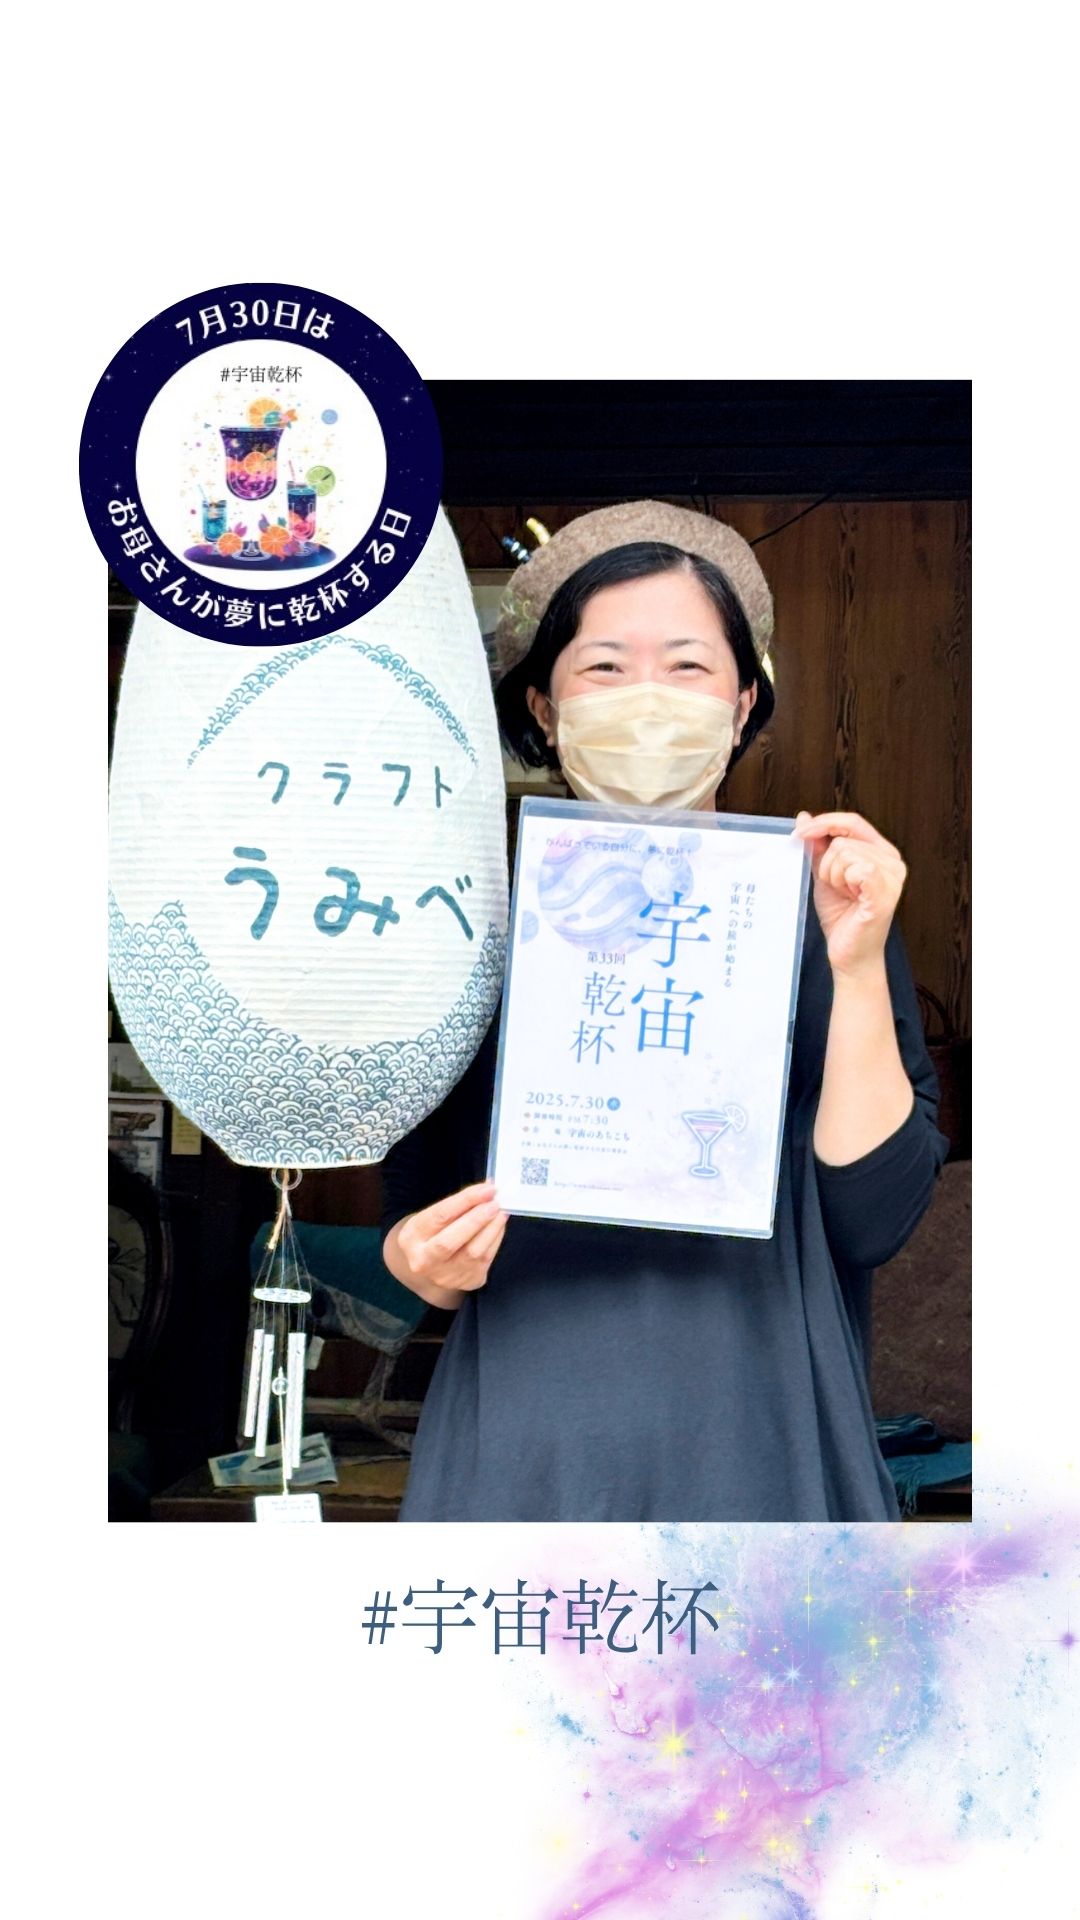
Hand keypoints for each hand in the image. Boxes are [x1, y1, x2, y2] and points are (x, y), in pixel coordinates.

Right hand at [394, 1180, 507, 1297]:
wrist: (430, 1268)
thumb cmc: (433, 1234)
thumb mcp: (432, 1218)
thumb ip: (456, 1206)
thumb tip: (486, 1190)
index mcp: (411, 1238)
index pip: (440, 1216)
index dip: (466, 1200)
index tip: (486, 1189)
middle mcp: (424, 1260)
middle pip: (450, 1241)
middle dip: (476, 1219)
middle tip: (495, 1203)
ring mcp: (446, 1276)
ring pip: (473, 1252)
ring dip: (491, 1229)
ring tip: (501, 1212)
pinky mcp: (467, 1281)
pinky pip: (486, 1259)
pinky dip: (495, 1239)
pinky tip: (498, 1226)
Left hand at [793, 810, 906, 976]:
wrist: (848, 955)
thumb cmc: (842, 917)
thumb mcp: (824, 875)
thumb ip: (818, 847)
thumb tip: (804, 817)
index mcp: (881, 852)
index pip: (853, 821)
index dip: (824, 822)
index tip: (799, 832)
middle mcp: (892, 861)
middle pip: (843, 839)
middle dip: (828, 865)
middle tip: (837, 889)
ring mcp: (893, 876)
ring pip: (845, 853)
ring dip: (834, 877)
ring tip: (845, 896)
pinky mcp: (885, 892)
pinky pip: (856, 868)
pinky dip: (843, 882)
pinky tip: (851, 898)